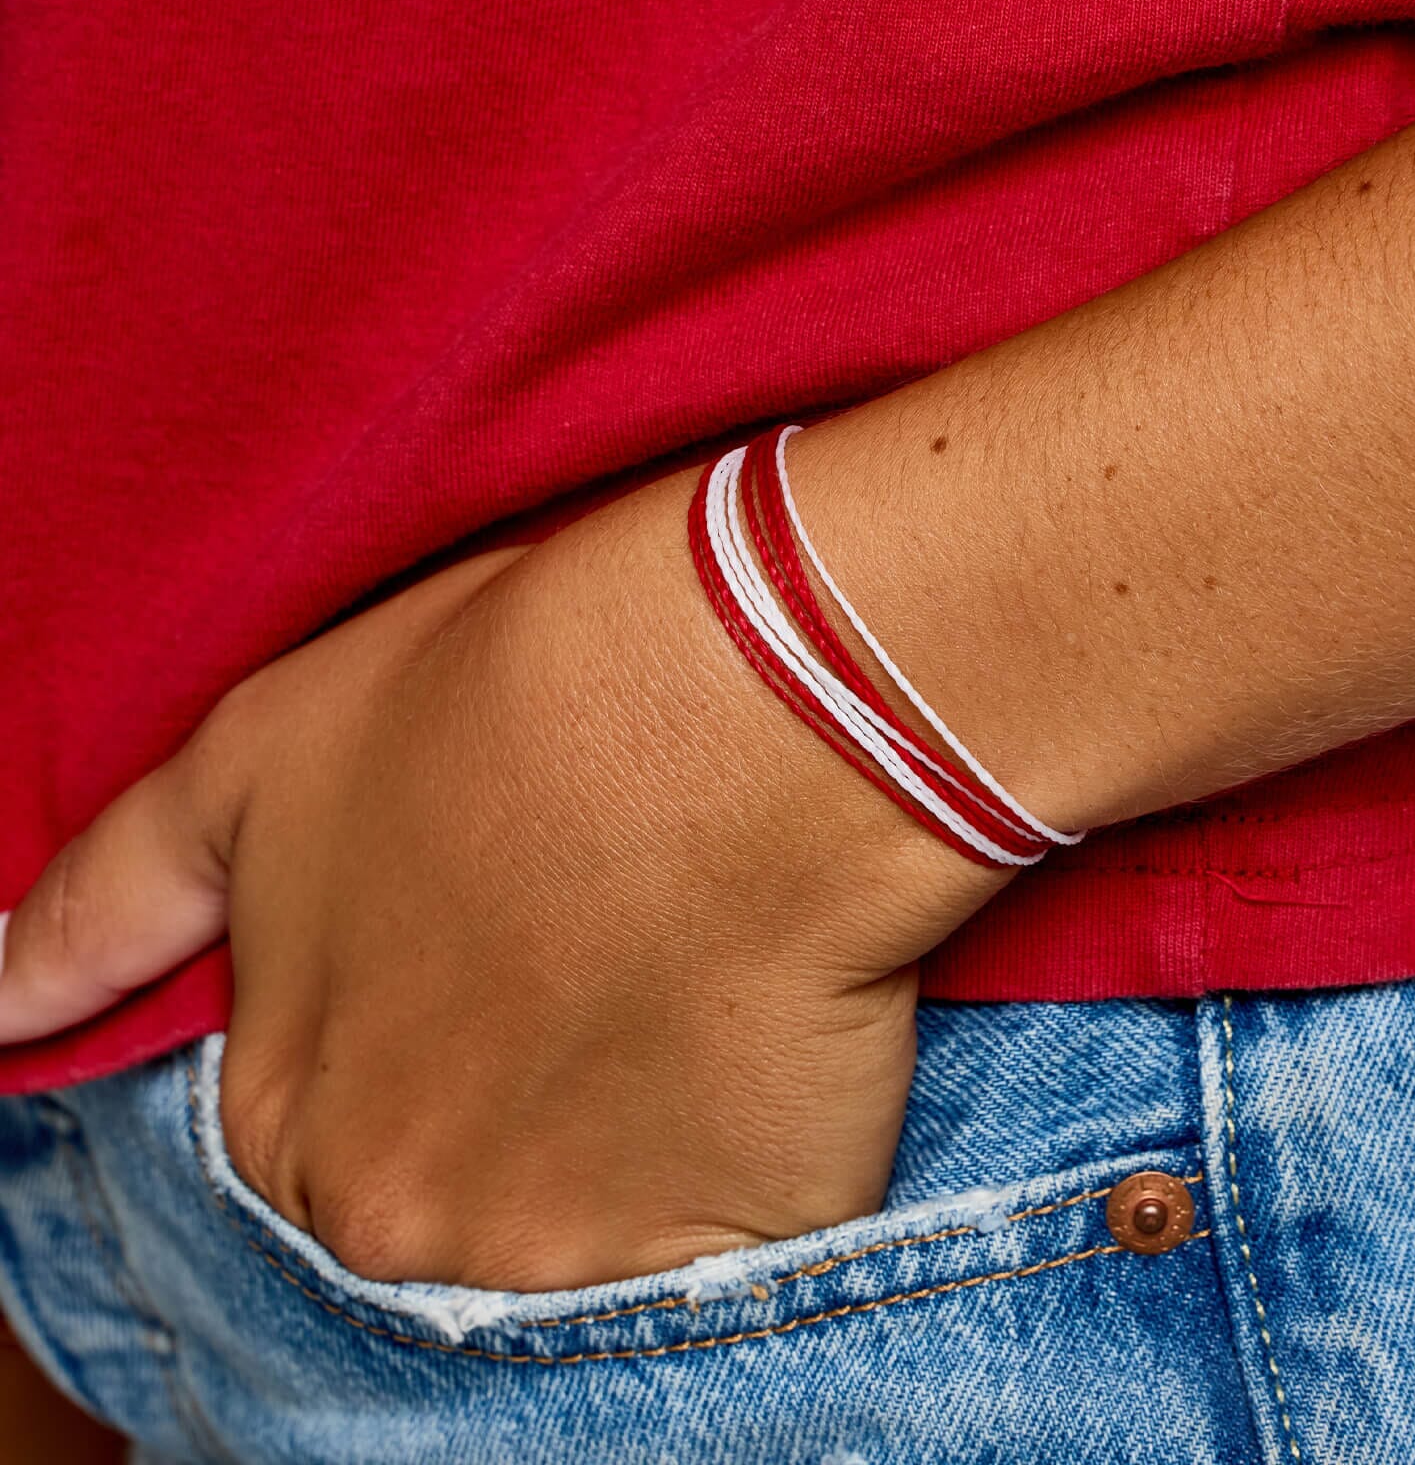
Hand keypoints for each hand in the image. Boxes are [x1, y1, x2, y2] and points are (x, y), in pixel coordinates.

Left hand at [0, 466, 1003, 1290]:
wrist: (736, 700)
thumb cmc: (503, 697)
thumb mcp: (264, 758)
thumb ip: (115, 903)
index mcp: (288, 1114)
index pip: (320, 1149)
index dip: (422, 1049)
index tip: (498, 970)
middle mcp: (403, 1221)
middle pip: (454, 1211)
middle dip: (519, 1112)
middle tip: (596, 973)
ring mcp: (576, 1254)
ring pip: (596, 1245)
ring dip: (639, 1147)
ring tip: (683, 997)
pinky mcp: (746, 1241)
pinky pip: (735, 1244)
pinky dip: (751, 1166)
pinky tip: (763, 1043)